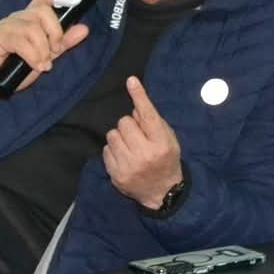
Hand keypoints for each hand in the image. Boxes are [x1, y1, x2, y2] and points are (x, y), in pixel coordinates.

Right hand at [0, 0, 90, 111]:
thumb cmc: (17, 68)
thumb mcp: (47, 55)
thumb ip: (63, 42)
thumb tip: (84, 28)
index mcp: (30, 18)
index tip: (73, 3)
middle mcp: (18, 17)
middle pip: (42, 11)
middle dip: (55, 33)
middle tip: (55, 52)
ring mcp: (6, 26)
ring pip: (32, 28)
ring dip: (43, 50)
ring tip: (43, 64)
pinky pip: (21, 42)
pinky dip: (33, 56)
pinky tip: (36, 66)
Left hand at [104, 77, 183, 207]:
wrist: (162, 192)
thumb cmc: (166, 159)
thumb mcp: (168, 139)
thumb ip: (153, 122)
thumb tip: (133, 107)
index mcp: (161, 143)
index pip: (148, 115)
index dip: (139, 96)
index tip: (131, 81)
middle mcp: (144, 154)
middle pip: (124, 122)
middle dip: (129, 126)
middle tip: (137, 136)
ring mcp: (129, 166)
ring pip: (112, 135)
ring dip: (119, 138)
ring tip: (129, 147)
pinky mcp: (116, 175)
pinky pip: (105, 150)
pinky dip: (113, 151)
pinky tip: (124, 158)